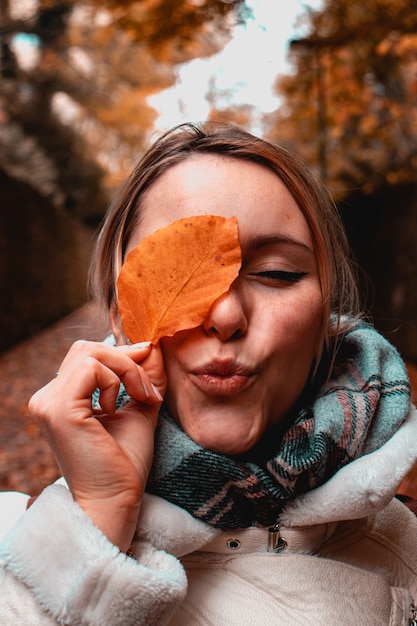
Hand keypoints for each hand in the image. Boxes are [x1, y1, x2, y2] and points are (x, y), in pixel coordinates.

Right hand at [28, 340, 165, 550]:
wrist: (116, 502)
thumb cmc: (124, 464)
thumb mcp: (139, 409)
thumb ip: (144, 377)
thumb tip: (152, 345)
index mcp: (62, 399)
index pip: (88, 355)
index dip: (123, 356)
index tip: (150, 375)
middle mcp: (47, 398)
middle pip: (87, 348)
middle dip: (127, 360)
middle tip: (149, 391)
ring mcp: (48, 403)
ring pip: (91, 353)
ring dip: (127, 370)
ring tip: (143, 398)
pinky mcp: (58, 410)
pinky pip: (91, 368)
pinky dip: (116, 379)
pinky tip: (119, 407)